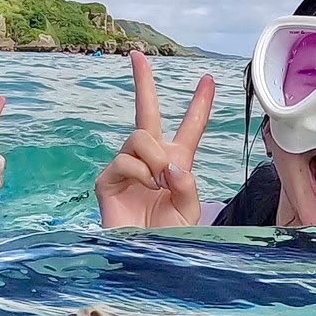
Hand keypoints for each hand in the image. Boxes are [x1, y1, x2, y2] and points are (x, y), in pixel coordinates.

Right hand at [95, 52, 214, 227]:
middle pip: (146, 112)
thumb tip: (170, 162)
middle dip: (143, 82)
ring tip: (160, 182)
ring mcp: (127, 167)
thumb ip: (188, 184)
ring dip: (155, 157)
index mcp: (177, 163)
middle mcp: (150, 160)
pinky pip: (125, 160)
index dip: (200, 104)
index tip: (208, 80)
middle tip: (136, 55)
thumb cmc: (170, 238)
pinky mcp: (108, 179)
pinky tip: (144, 188)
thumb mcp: (190, 211)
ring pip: (140, 136)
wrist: (144, 261)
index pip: (190, 128)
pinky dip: (140, 172)